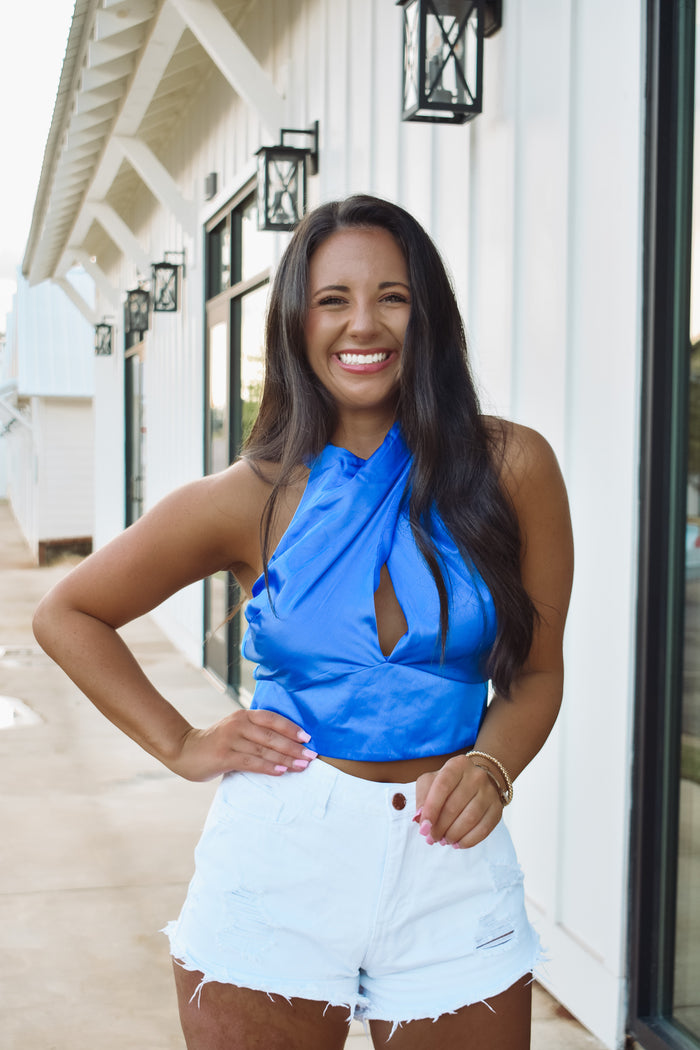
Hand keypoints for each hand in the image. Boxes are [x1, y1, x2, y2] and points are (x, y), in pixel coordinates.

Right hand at [167, 708, 317, 781]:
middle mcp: (238, 724)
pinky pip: (251, 762)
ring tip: (302, 766)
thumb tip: (286, 744)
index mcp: (243, 715)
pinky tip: (281, 771)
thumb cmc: (216, 742)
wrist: (185, 750)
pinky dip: (268, 767)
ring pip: (264, 749)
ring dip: (286, 759)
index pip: (272, 719)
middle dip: (294, 747)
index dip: (291, 728)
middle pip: (272, 735)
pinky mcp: (224, 756)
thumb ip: (255, 733)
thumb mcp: (236, 730)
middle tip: (311, 756)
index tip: (308, 738)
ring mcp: (230, 739)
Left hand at [414, 754, 503, 848]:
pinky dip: (468, 840)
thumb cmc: (449, 783)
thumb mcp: (431, 781)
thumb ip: (422, 796)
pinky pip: (483, 829)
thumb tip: (420, 818)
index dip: (431, 809)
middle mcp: (476, 776)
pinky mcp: (497, 808)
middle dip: (440, 827)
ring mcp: (489, 792)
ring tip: (444, 840)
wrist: (479, 781)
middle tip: (432, 838)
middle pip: (454, 806)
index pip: (442, 786)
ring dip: (453, 834)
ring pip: (469, 819)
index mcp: (457, 765)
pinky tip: (458, 843)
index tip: (423, 828)